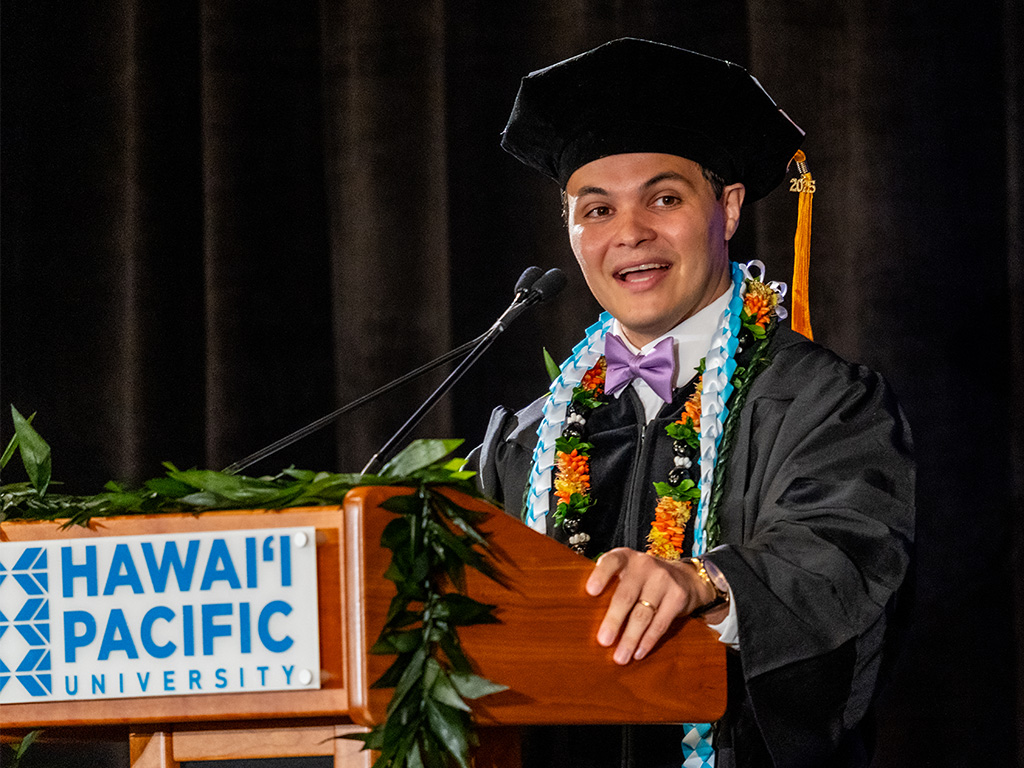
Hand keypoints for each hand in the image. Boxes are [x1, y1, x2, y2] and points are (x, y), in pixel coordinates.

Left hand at [585, 548, 715, 664]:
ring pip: (643, 614)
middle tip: (603, 641)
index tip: (590, 591)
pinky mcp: (678, 596)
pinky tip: (638, 652)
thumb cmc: (642, 579)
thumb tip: (581, 617)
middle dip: (613, 620)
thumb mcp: (626, 572)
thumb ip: (610, 584)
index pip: (611, 562)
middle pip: (626, 596)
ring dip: (630, 639)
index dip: (600, 575)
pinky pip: (660, 623)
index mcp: (625, 558)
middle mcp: (644, 565)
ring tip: (620, 657)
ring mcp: (663, 579)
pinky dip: (648, 641)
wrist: (684, 577)